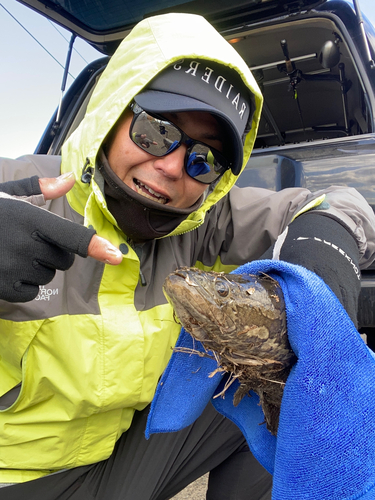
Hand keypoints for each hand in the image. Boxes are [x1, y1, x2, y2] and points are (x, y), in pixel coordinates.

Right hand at [0, 173, 122, 301]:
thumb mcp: (7, 194)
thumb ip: (39, 188)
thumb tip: (69, 178)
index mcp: (29, 218)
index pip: (71, 236)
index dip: (96, 246)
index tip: (116, 256)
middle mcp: (24, 244)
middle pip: (65, 259)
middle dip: (55, 251)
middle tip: (28, 240)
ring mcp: (13, 269)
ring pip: (49, 275)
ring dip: (39, 267)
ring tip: (12, 252)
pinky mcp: (4, 289)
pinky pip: (32, 291)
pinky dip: (24, 284)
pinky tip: (6, 268)